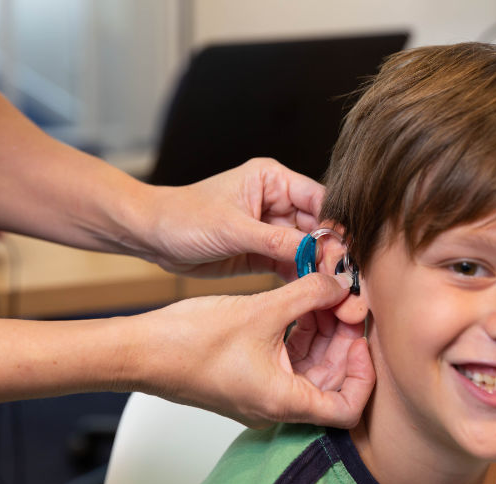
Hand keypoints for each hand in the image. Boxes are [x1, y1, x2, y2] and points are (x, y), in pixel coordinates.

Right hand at [140, 273, 374, 427]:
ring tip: (325, 296)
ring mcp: (264, 392)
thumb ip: (308, 294)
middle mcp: (276, 405)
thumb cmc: (188, 343)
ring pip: (311, 367)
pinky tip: (302, 302)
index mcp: (283, 401)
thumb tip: (340, 283)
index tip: (360, 340)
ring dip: (323, 333)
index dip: (364, 375)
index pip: (347, 410)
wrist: (141, 351)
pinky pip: (289, 359)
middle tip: (346, 304)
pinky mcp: (252, 377)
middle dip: (343, 341)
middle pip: (332, 382)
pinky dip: (301, 333)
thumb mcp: (260, 310)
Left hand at [143, 158, 322, 279]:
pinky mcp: (263, 252)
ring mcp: (270, 229)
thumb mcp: (232, 228)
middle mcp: (276, 202)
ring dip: (317, 267)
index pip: (317, 199)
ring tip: (330, 289)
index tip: (344, 250)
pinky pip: (290, 264)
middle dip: (328, 251)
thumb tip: (316, 251)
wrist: (151, 237)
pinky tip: (310, 292)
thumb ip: (276, 240)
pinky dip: (300, 278)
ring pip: (307, 248)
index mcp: (272, 180)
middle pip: (317, 226)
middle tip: (339, 276)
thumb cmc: (184, 217)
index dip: (333, 224)